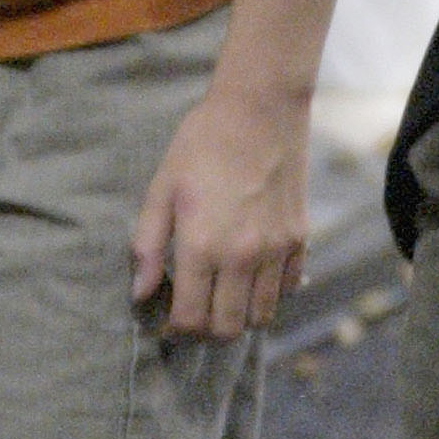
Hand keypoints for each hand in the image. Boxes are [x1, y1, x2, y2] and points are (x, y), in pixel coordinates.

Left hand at [131, 74, 310, 338]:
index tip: (166, 320)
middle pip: (227, 329)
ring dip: (238, 317)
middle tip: (193, 312)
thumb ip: (147, 245)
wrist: (260, 107)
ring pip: (261, 316)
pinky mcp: (299, 238)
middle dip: (205, 331)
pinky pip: (286, 289)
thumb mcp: (162, 188)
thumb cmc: (202, 143)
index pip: (190, 319)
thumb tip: (139, 293)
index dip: (174, 330)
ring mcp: (276, 250)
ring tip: (221, 297)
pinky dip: (268, 294)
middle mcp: (242, 257)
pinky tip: (250, 274)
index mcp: (202, 246)